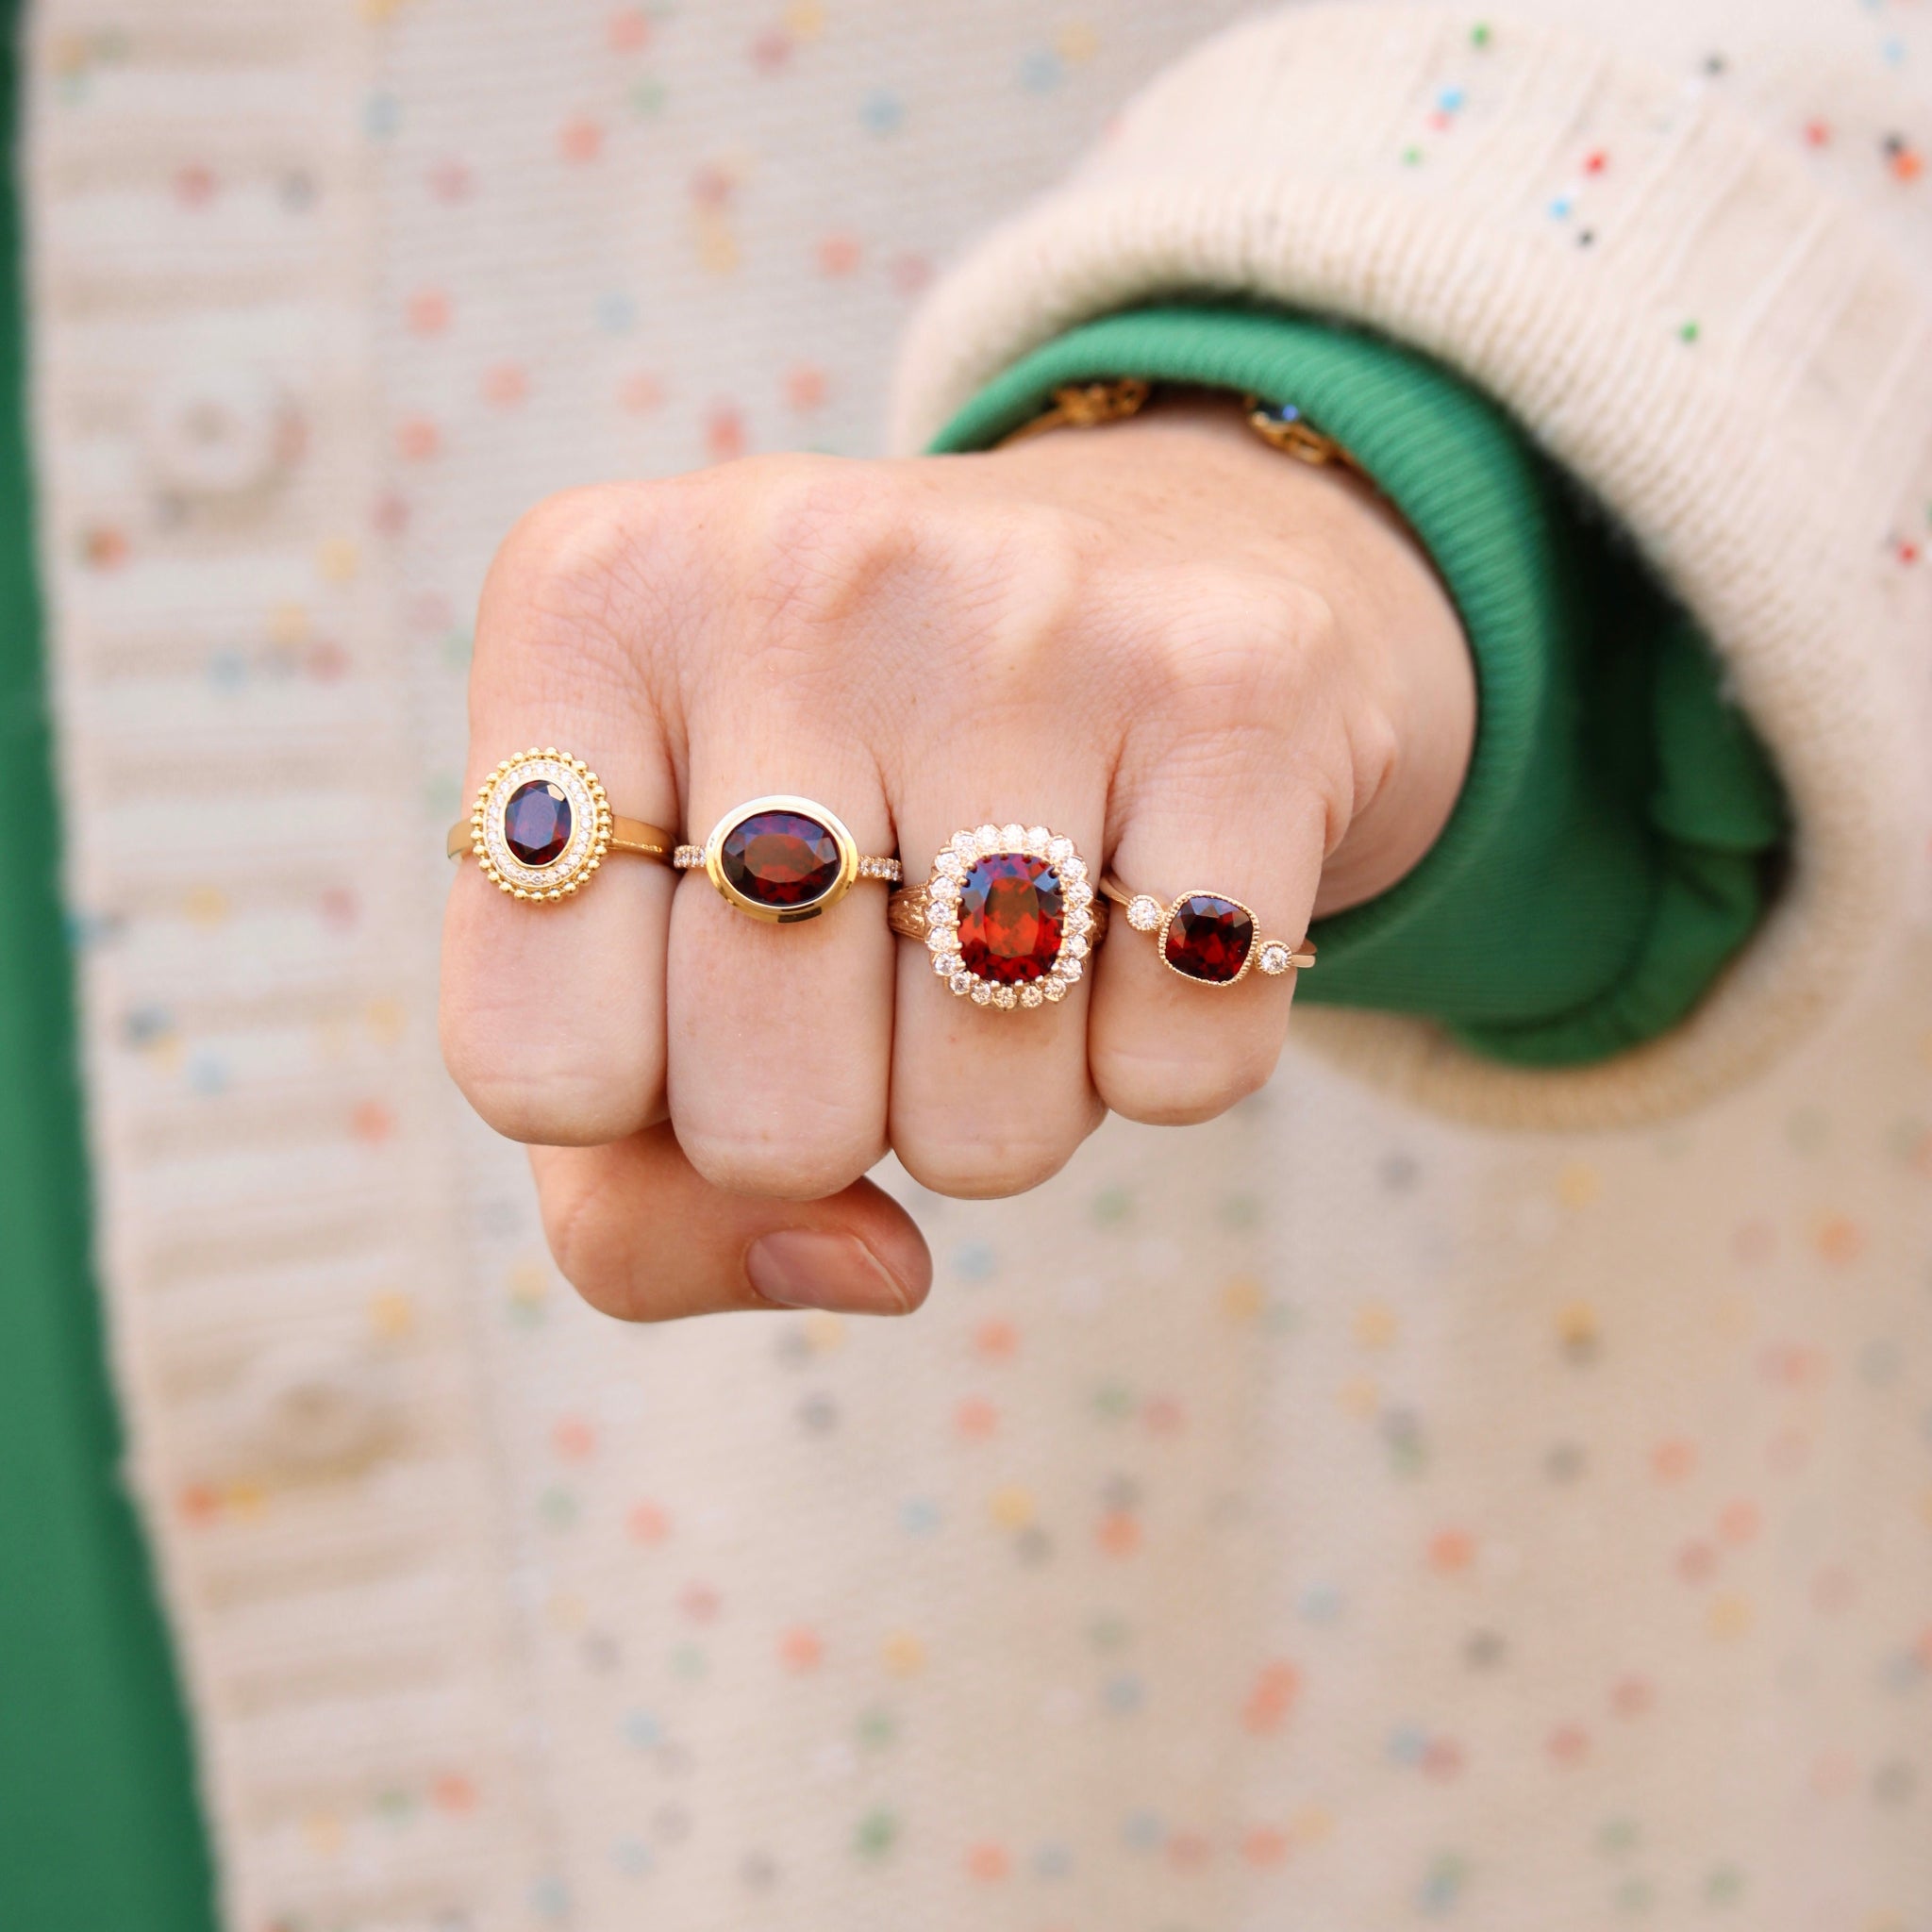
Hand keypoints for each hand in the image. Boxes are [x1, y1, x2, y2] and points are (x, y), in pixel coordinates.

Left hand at [440, 397, 1472, 1319]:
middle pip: (763, 1121)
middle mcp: (789, 568)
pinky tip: (1145, 914)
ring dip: (1000, 1109)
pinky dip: (1161, 1065)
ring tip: (1009, 936)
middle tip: (881, 972)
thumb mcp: (655, 954)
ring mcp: (1026, 610)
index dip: (640, 1102)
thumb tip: (854, 1263)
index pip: (531, 1069)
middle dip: (836, 1122)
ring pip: (982, 1125)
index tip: (705, 981)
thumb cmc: (857, 791)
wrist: (1158, 562)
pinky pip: (1178, 1067)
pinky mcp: (1233, 683)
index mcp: (584, 609)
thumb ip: (635, 1196)